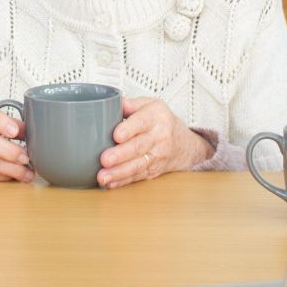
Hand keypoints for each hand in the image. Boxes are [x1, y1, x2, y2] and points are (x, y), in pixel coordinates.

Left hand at [97, 96, 211, 188]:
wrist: (183, 143)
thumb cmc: (160, 121)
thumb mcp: (150, 105)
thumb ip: (130, 103)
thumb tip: (109, 103)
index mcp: (156, 117)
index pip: (142, 122)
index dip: (129, 129)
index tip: (116, 135)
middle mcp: (159, 137)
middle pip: (139, 146)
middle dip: (121, 154)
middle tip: (105, 159)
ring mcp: (157, 156)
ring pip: (138, 165)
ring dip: (119, 172)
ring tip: (103, 176)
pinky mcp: (153, 170)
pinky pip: (137, 176)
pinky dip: (122, 181)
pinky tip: (110, 183)